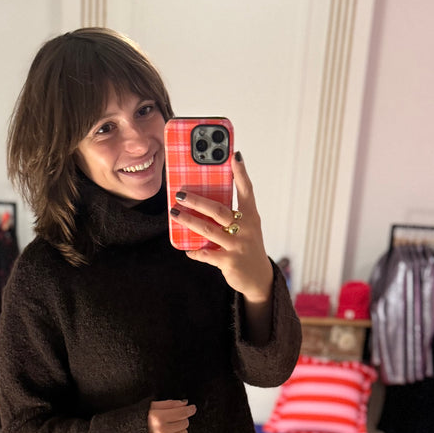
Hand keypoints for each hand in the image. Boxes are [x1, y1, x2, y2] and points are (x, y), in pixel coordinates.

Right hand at [147, 399, 195, 432]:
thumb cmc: (141, 420)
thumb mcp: (152, 407)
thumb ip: (170, 404)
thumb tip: (185, 404)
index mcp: (157, 417)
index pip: (182, 412)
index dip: (190, 409)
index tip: (192, 408)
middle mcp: (160, 431)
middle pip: (185, 423)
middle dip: (181, 420)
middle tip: (171, 420)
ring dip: (179, 431)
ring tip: (168, 430)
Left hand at [169, 153, 273, 304]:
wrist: (258, 277)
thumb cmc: (247, 246)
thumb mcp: (247, 228)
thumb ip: (231, 214)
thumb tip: (203, 199)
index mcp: (251, 216)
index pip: (247, 190)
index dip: (241, 173)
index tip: (234, 155)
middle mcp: (246, 229)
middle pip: (219, 210)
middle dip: (197, 200)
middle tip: (180, 193)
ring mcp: (238, 246)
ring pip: (209, 230)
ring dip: (189, 221)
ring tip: (175, 213)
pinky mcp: (230, 262)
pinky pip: (207, 254)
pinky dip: (195, 251)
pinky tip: (186, 248)